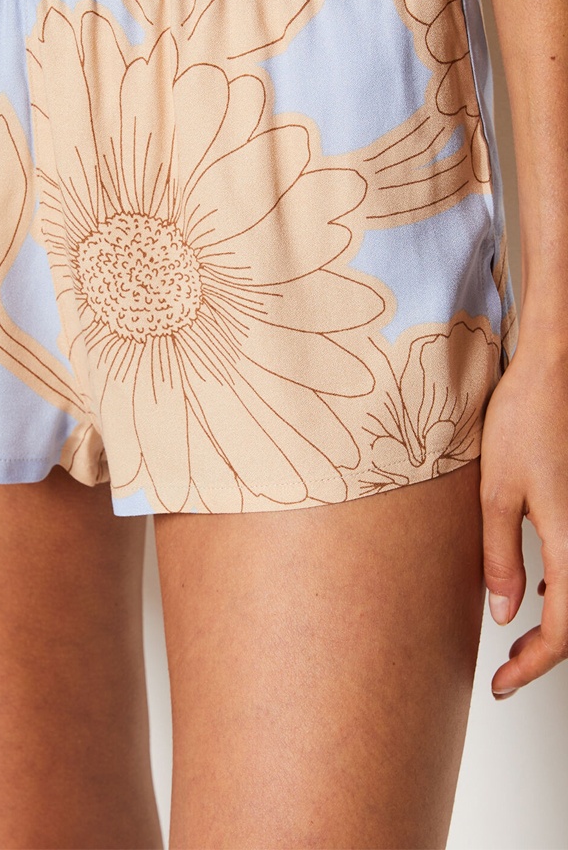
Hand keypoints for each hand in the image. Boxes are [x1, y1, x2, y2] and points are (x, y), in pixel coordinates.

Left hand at [479, 338, 567, 698]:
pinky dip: (561, 591)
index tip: (501, 684)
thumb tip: (502, 615)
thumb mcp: (495, 492)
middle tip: (507, 673)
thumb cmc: (523, 421)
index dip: (532, 665)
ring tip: (517, 641)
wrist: (553, 372)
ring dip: (553, 624)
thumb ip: (500, 556)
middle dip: (543, 654)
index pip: (562, 630)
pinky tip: (536, 591)